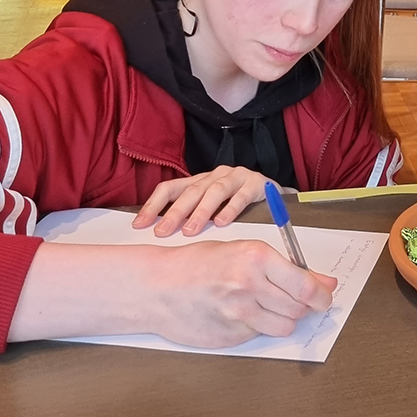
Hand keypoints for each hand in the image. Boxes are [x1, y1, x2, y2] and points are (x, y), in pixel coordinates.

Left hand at [133, 165, 271, 236]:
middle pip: (191, 191)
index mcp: (200, 181)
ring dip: (201, 211)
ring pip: (215, 191)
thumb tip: (159, 241)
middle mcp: (216, 175)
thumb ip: (191, 218)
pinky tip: (222, 222)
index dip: (153, 205)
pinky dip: (231, 209)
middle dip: (175, 212)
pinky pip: (241, 195)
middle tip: (162, 232)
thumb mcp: (211, 209)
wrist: (276, 197)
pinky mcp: (257, 183)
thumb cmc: (238, 206)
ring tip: (191, 230)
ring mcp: (237, 176)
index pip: (170, 188)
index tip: (139, 226)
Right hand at [147, 239, 336, 346]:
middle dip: (305, 306)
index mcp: (257, 258)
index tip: (327, 297)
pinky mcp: (229, 337)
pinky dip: (258, 327)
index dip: (322, 295)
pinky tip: (241, 314)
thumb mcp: (244, 251)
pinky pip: (259, 335)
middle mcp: (249, 287)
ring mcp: (238, 315)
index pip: (305, 285)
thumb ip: (286, 268)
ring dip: (284, 319)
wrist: (158, 287)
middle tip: (300, 300)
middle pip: (298, 308)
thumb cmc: (201, 263)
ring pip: (283, 326)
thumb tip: (325, 282)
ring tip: (267, 305)